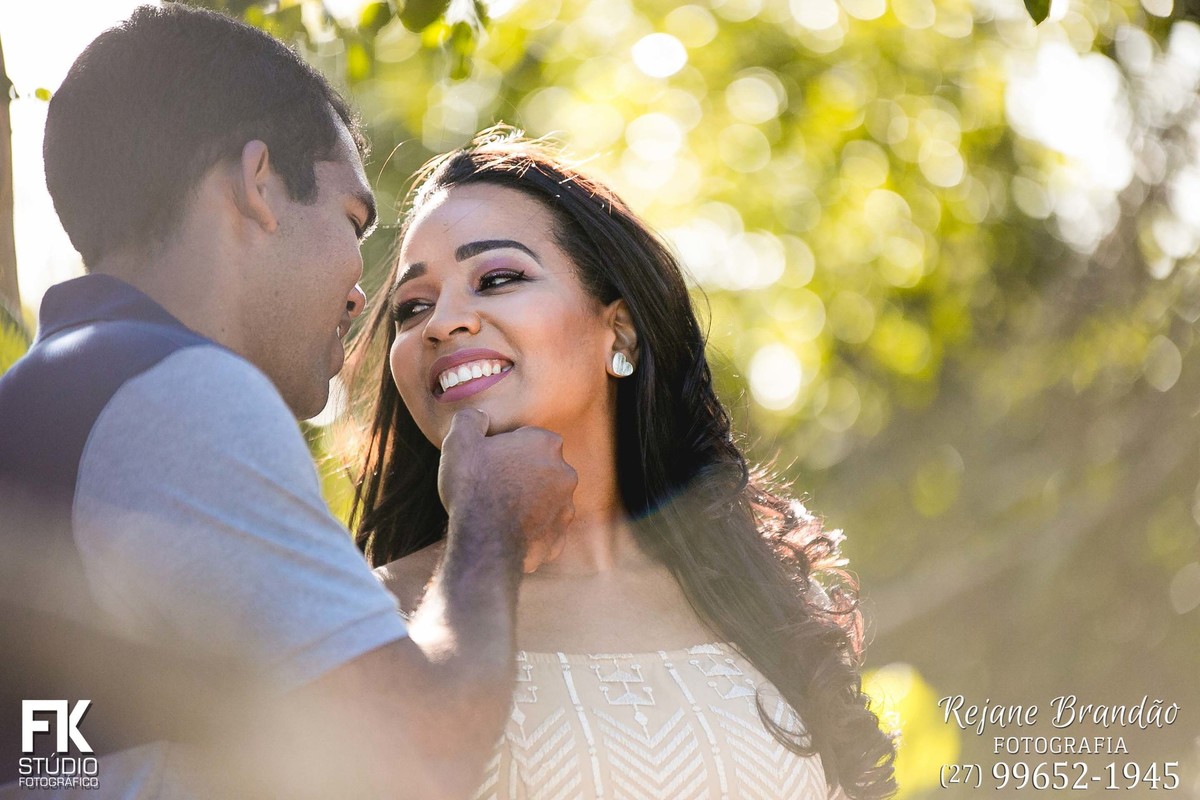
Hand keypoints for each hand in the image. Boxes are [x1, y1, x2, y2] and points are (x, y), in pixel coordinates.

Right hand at [439, 409, 575, 572]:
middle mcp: (565, 473)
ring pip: (543, 499)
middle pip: (538, 468)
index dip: (504, 449)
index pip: (526, 438)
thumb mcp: (460, 442)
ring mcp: (566, 508)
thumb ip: (471, 420)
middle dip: (519, 475)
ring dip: (526, 503)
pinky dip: (528, 530)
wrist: (485, 544)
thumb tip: (480, 417)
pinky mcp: (560, 537)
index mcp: (546, 444)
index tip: (487, 462)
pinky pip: (543, 529)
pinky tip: (506, 533)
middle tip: (490, 487)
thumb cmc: (473, 489)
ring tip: (497, 513)